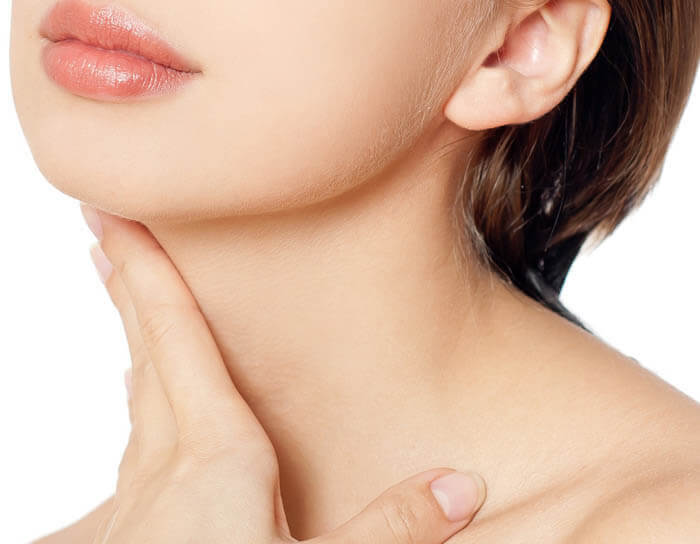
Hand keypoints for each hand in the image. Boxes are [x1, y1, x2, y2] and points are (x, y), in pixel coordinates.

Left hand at [79, 202, 487, 543]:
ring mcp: (129, 510)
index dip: (146, 270)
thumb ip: (389, 528)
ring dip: (135, 350)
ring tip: (131, 310)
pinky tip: (141, 431)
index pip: (177, 338)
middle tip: (106, 236)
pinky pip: (128, 461)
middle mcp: (159, 472)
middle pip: (146, 358)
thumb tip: (461, 486)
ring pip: (136, 406)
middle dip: (131, 292)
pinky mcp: (116, 541)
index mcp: (215, 461)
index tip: (111, 212)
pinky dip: (138, 420)